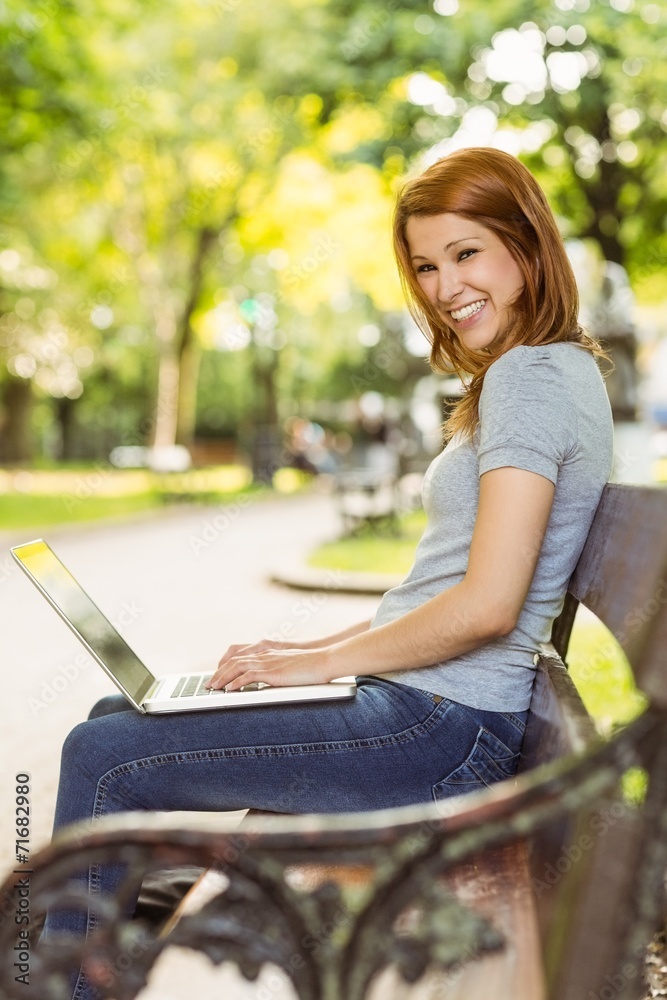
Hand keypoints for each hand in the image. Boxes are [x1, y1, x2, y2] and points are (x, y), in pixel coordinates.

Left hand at [207, 642, 334, 691]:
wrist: (324, 661)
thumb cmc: (311, 665)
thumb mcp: (290, 666)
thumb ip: (277, 670)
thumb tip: (270, 680)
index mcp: (268, 651)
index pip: (239, 655)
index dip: (226, 665)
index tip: (218, 675)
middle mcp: (264, 654)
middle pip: (233, 660)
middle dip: (219, 673)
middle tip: (209, 684)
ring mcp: (268, 662)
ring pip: (236, 667)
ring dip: (222, 678)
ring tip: (213, 688)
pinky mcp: (272, 672)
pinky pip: (248, 676)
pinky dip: (236, 683)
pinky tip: (229, 690)